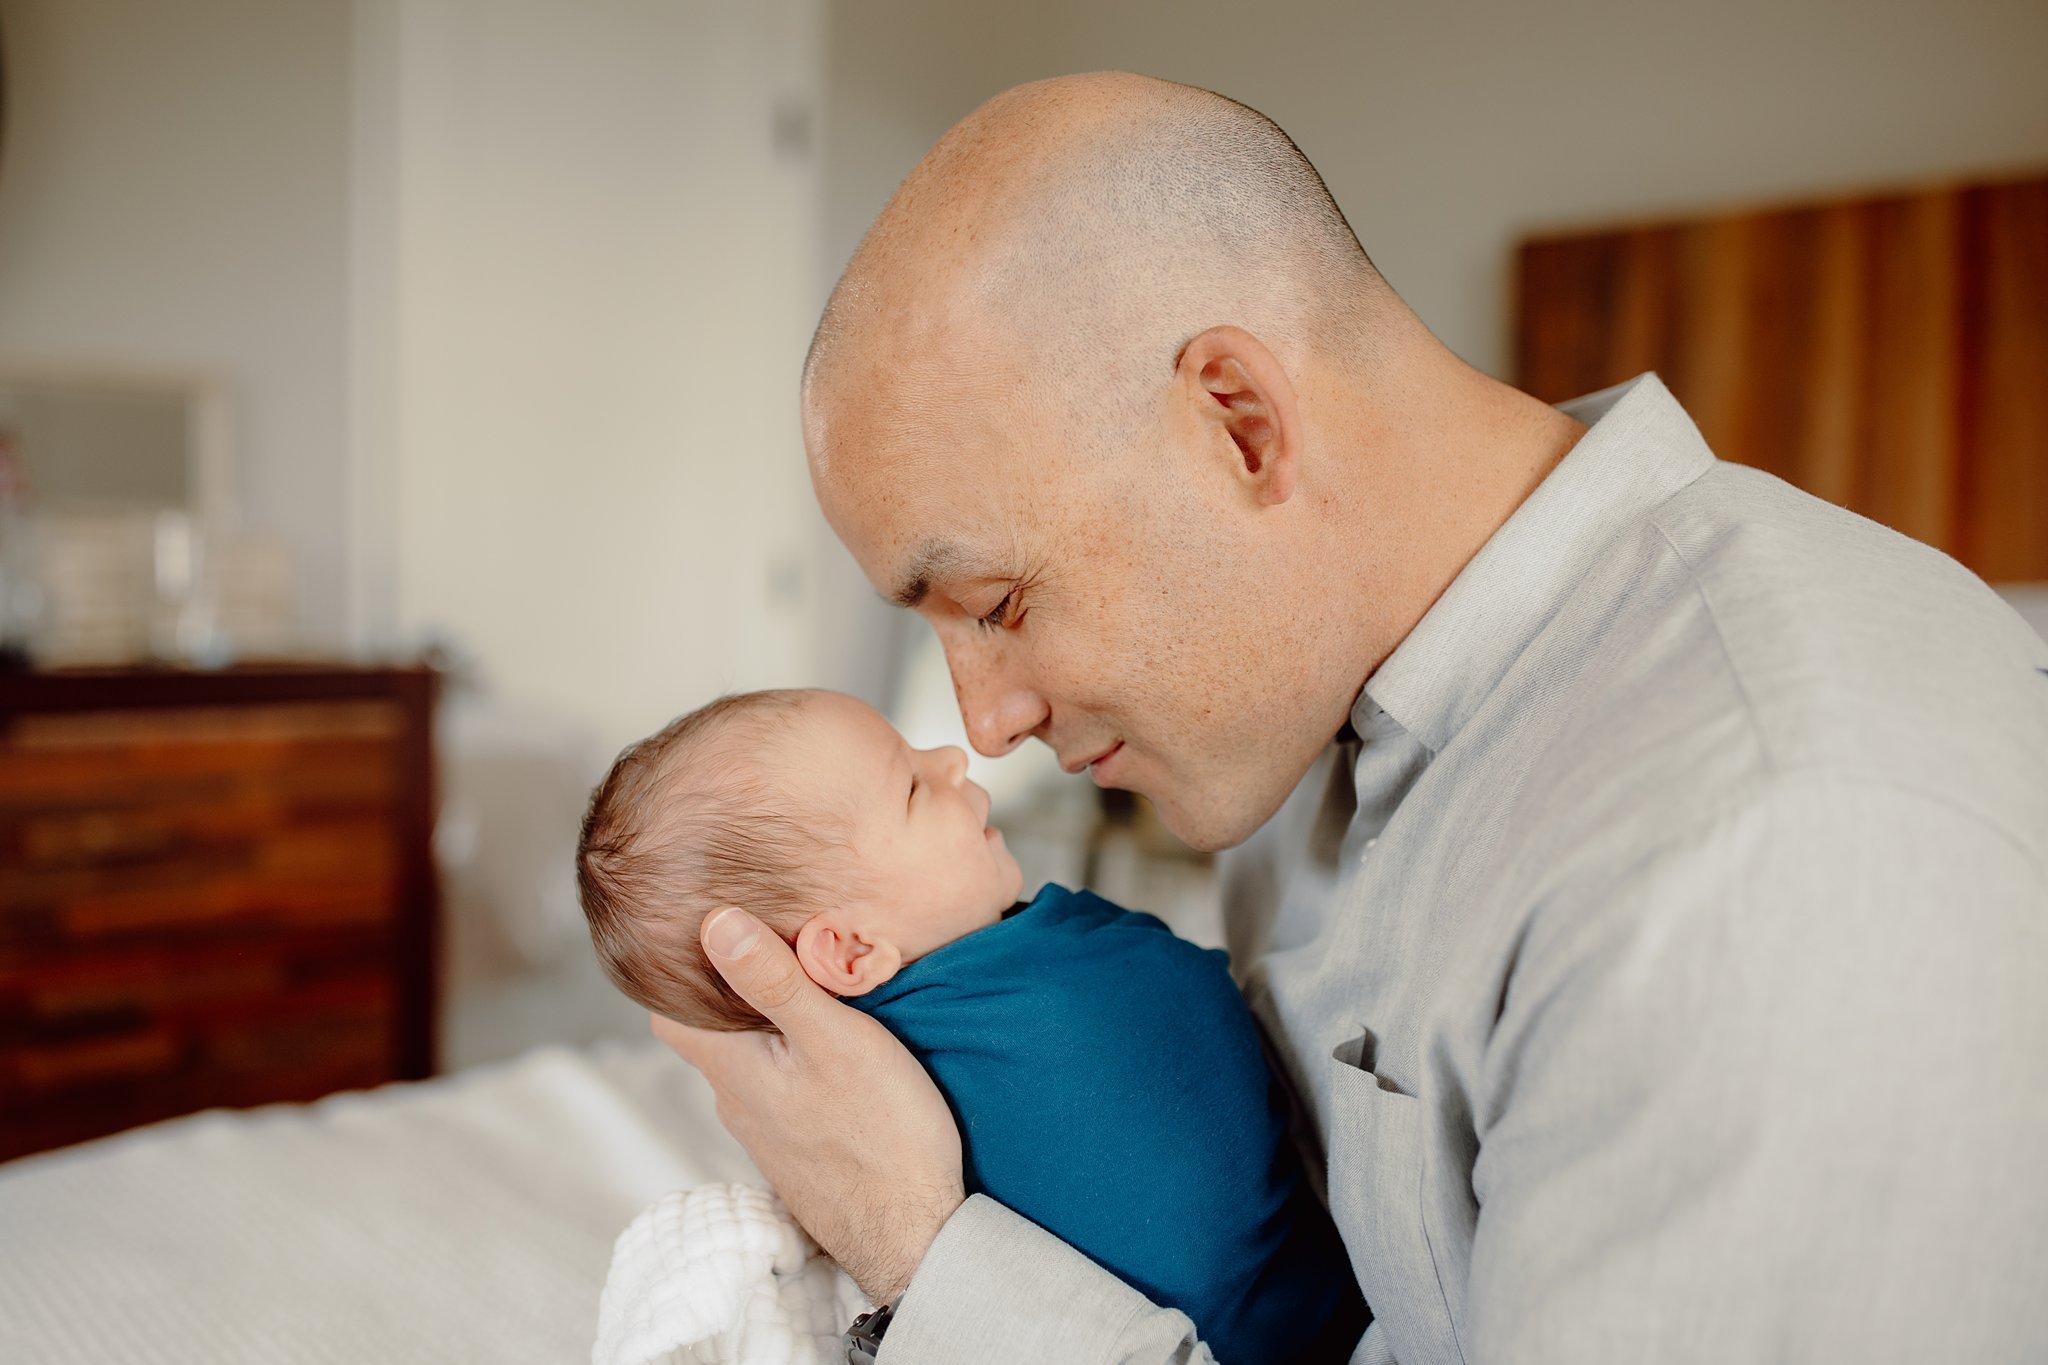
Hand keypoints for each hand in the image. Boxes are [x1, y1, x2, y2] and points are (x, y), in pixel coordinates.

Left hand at [650, 906, 964, 1301]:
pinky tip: (835, 1051)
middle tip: (779, 946)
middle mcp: (736, 1102)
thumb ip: (773, 981)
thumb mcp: (832, 1039)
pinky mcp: (799, 1148)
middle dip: (734, 991)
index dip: (679, 969)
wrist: (914, 1235)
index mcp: (730, 1068)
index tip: (713, 930)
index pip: (669, 1010)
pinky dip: (796, 1060)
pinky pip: (782, 1088)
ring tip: (816, 990)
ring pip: (751, 1061)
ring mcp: (766, 1130)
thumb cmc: (880, 1133)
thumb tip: (715, 922)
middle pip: (712, 1033)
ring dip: (771, 1027)